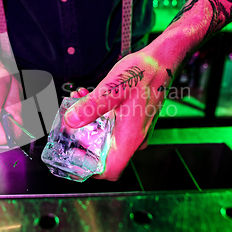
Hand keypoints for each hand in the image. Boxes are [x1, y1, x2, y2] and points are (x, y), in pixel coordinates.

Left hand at [64, 48, 169, 180]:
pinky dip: (99, 118)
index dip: (89, 170)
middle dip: (83, 141)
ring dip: (89, 126)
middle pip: (104, 156)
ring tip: (78, 103)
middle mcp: (135, 139)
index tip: (74, 157)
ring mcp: (135, 132)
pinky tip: (89, 98)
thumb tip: (70, 121)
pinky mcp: (134, 123)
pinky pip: (113, 128)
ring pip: (107, 140)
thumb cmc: (143, 72)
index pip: (110, 170)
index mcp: (130, 137)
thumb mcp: (113, 88)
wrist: (162, 61)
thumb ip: (91, 106)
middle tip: (70, 125)